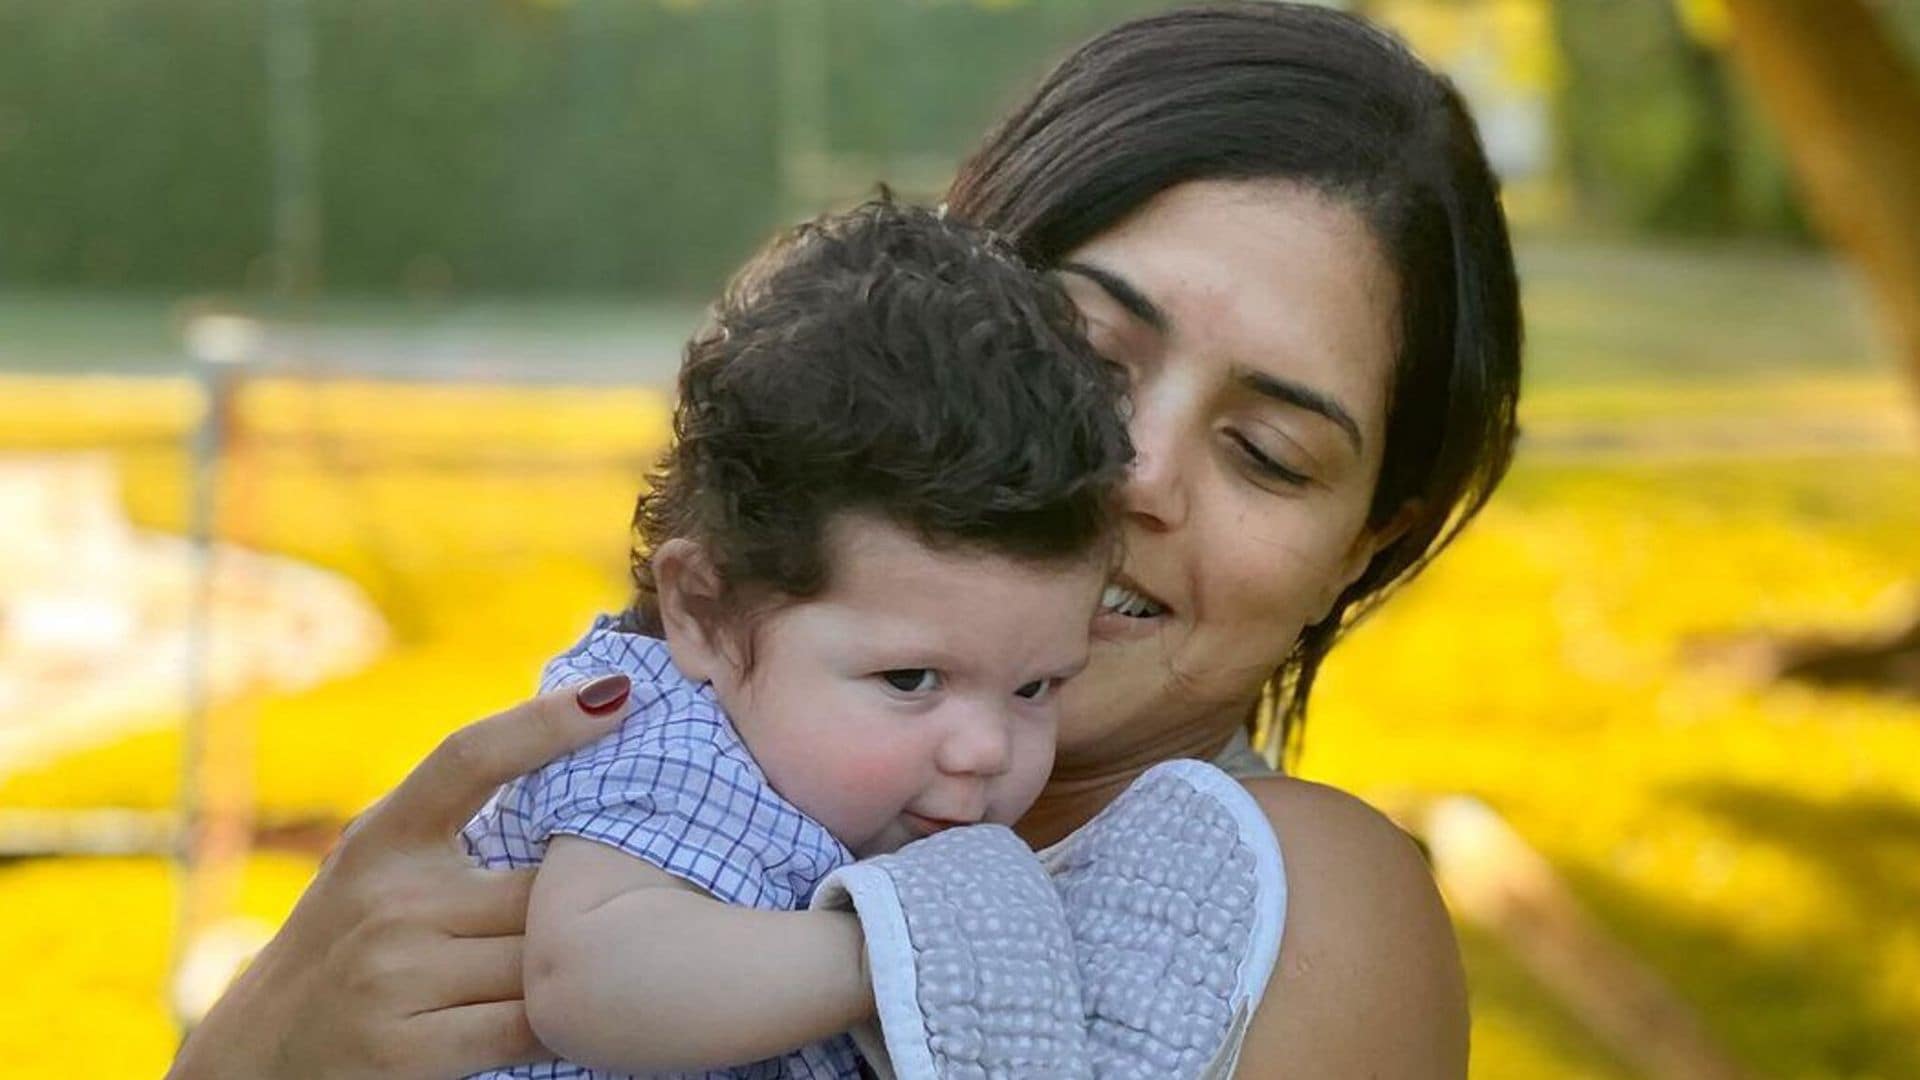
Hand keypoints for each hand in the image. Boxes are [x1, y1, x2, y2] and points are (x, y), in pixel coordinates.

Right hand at [166, 675, 630, 1079]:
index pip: (468, 757)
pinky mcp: (408, 1051)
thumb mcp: (379, 872)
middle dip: (585, 899)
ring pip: (542, 957)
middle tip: (634, 900)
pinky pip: (528, 1025)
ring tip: (601, 966)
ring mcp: (395, 975)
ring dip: (574, 966)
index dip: (544, 722)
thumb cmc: (349, 952)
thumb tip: (573, 761)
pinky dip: (559, 1022)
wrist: (257, 1064)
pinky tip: (570, 1019)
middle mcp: (387, 899)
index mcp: (383, 840)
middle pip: (541, 885)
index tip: (616, 693)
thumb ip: (450, 832)